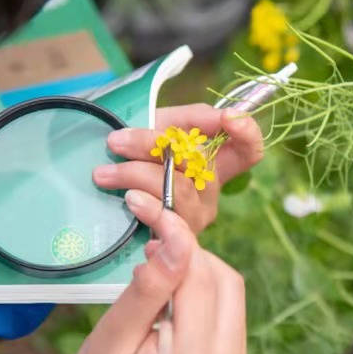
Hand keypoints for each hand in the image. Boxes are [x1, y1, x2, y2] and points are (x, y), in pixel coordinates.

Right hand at [64, 189, 246, 353]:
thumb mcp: (112, 339)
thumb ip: (148, 290)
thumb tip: (177, 239)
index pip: (198, 275)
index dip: (177, 235)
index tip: (152, 209)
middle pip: (223, 280)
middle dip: (190, 252)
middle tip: (153, 242)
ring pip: (231, 291)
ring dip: (199, 268)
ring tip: (160, 266)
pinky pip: (229, 311)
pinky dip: (205, 290)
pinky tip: (175, 290)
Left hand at [93, 104, 262, 232]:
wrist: (103, 184)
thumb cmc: (139, 151)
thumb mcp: (165, 124)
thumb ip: (194, 118)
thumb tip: (222, 116)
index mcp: (215, 162)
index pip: (249, 150)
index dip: (248, 134)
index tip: (229, 118)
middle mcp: (211, 191)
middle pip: (201, 164)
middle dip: (155, 146)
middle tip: (116, 141)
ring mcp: (197, 216)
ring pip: (179, 189)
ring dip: (136, 175)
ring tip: (103, 173)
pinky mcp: (176, 238)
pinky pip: (166, 217)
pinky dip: (145, 205)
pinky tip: (127, 200)